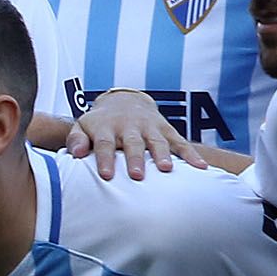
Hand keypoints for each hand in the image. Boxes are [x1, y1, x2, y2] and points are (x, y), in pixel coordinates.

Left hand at [66, 87, 183, 178]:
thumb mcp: (82, 126)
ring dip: (162, 154)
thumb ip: (77, 140)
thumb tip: (75, 154)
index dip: (106, 159)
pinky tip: (201, 167)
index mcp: (106, 127)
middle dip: (135, 158)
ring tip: (166, 169)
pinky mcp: (166, 129)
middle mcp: (129, 126)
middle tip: (136, 175)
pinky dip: (192, 154)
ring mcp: (150, 127)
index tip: (106, 175)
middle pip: (132, 142)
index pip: (105, 143)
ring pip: (157, 141)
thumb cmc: (100, 122)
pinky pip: (181, 142)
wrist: (124, 100)